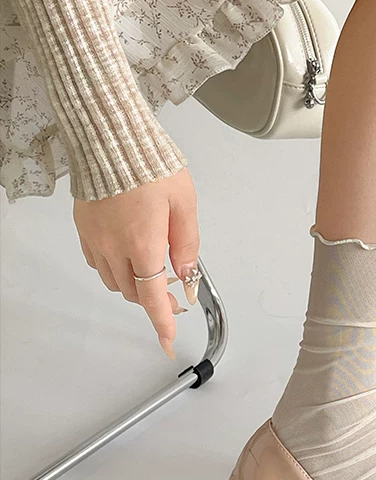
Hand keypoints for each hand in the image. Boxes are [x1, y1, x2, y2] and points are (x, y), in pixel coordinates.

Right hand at [73, 168, 199, 359]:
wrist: (112, 139)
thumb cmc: (150, 165)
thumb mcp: (184, 204)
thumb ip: (186, 244)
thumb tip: (187, 275)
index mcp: (143, 243)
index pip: (152, 296)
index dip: (162, 322)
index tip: (168, 340)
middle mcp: (115, 247)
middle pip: (134, 292)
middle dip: (154, 300)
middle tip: (173, 296)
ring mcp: (96, 239)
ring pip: (115, 281)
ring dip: (135, 284)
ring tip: (152, 271)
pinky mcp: (84, 228)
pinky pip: (98, 262)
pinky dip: (115, 268)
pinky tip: (127, 254)